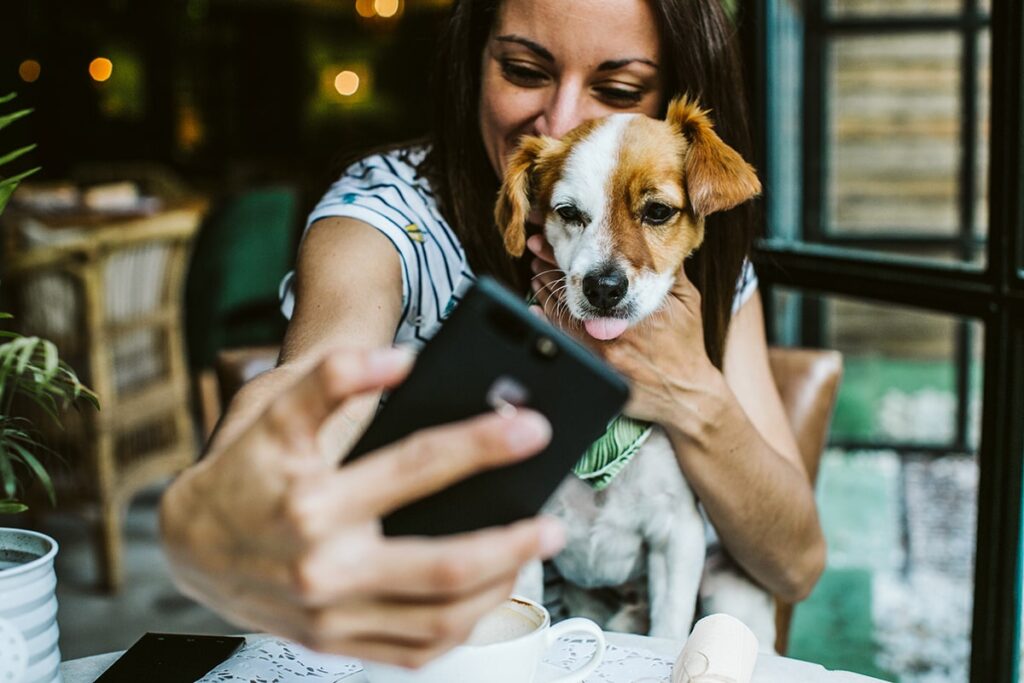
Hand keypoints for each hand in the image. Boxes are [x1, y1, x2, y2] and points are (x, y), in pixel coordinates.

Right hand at [161, 347, 564, 667]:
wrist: (192, 544)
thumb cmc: (247, 468)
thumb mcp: (275, 408)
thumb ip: (333, 376)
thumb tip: (400, 361)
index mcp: (313, 501)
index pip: (416, 467)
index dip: (482, 444)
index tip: (533, 427)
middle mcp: (323, 568)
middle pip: (443, 567)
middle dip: (511, 544)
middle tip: (553, 523)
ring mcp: (330, 617)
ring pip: (438, 619)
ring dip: (497, 588)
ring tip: (526, 554)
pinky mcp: (333, 643)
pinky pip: (413, 652)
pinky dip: (460, 627)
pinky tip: (485, 595)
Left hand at [526, 235, 718, 424]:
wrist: (687, 394)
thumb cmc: (685, 346)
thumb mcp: (686, 301)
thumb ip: (670, 269)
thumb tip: (654, 238)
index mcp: (637, 307)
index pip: (593, 275)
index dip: (568, 258)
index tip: (551, 243)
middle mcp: (616, 328)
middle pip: (574, 293)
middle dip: (551, 271)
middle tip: (536, 256)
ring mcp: (602, 352)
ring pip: (563, 317)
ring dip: (546, 295)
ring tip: (537, 278)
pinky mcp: (594, 370)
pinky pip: (563, 343)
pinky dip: (546, 324)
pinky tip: (535, 310)